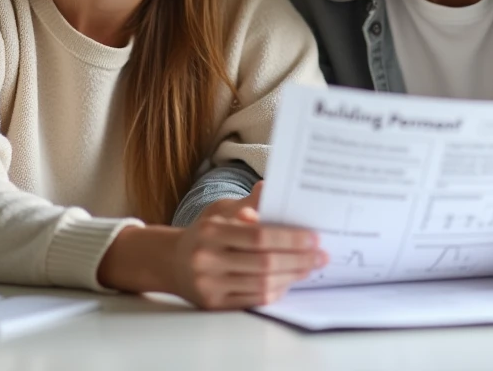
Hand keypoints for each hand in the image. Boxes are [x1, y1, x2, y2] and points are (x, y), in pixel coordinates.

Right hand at [172, 182, 326, 309]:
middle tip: (321, 256)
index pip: (259, 236)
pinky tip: (289, 281)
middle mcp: (207, 260)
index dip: (290, 238)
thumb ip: (247, 202)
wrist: (171, 262)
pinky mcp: (213, 304)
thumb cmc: (203, 233)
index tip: (314, 238)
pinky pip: (252, 300)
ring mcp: (209, 285)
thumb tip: (268, 188)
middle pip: (264, 263)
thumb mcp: (220, 210)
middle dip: (298, 260)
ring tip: (310, 268)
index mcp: (211, 232)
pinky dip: (275, 291)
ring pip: (261, 284)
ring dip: (291, 276)